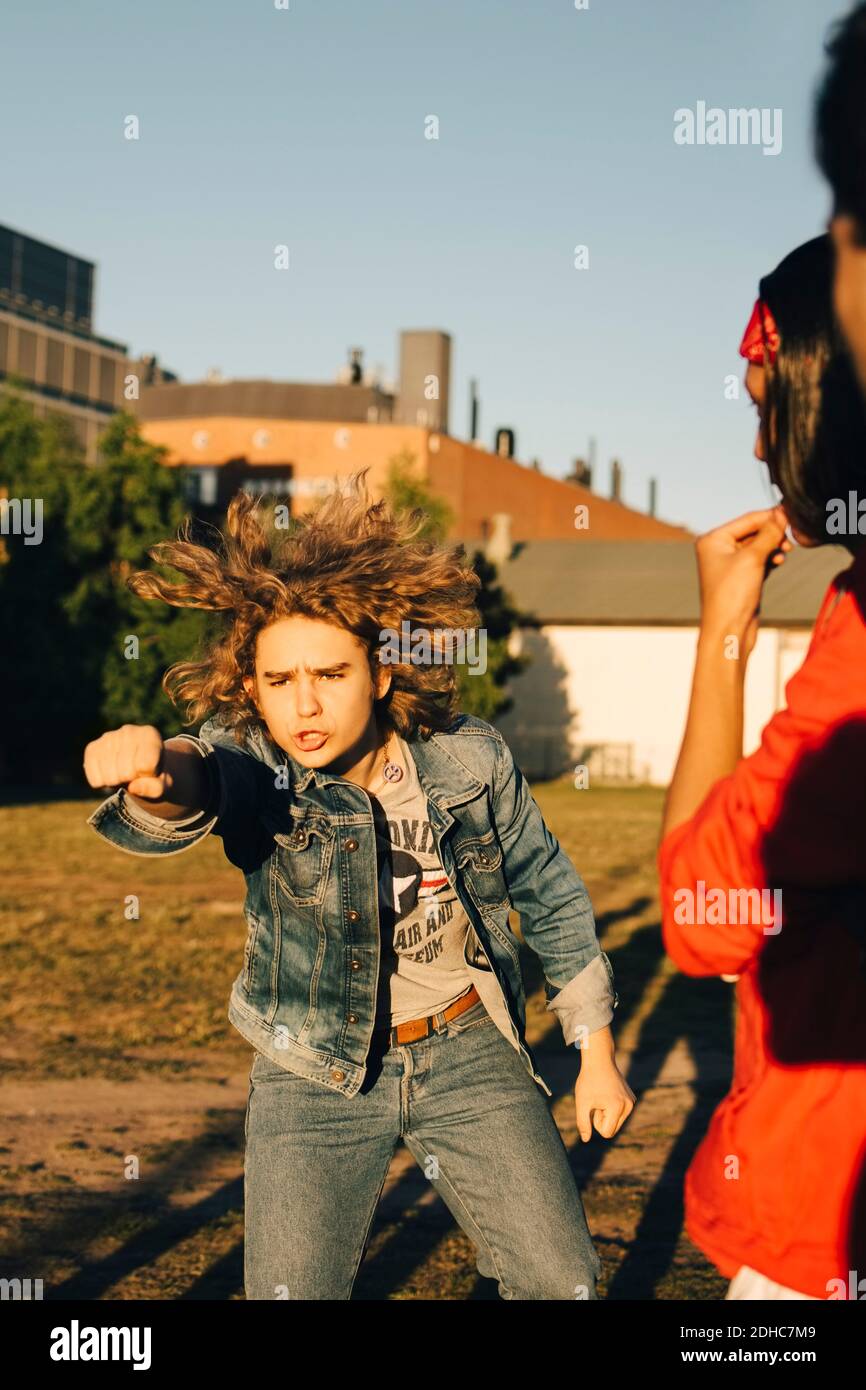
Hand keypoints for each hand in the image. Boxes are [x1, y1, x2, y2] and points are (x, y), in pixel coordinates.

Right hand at [83, 724, 169, 799]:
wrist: (138, 767)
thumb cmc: (153, 775)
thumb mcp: (163, 784)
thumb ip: (155, 787)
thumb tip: (133, 787)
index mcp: (150, 735)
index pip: (145, 765)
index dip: (148, 775)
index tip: (150, 770)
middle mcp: (128, 731)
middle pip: (126, 772)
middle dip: (132, 779)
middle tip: (135, 773)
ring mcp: (108, 737)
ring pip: (110, 777)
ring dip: (117, 782)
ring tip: (124, 772)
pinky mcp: (92, 748)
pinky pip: (95, 779)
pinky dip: (103, 784)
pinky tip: (111, 773)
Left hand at [574, 1060, 635, 1141]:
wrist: (599, 1060)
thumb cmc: (588, 1080)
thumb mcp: (582, 1102)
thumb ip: (583, 1122)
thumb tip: (585, 1140)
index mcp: (617, 1108)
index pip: (606, 1132)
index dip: (595, 1122)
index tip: (593, 1106)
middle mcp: (629, 1106)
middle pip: (613, 1128)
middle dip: (602, 1118)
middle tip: (597, 1100)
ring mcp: (632, 1102)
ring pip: (616, 1121)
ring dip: (606, 1113)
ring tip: (602, 1095)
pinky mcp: (632, 1098)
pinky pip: (620, 1113)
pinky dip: (612, 1107)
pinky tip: (607, 1092)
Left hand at [695, 506, 790, 651]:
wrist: (729, 631)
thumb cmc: (732, 595)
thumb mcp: (752, 558)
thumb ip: (768, 533)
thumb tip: (781, 513)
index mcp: (713, 539)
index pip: (747, 519)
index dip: (771, 516)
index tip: (793, 512)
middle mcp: (718, 550)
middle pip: (753, 531)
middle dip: (773, 533)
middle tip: (791, 537)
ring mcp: (730, 564)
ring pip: (759, 546)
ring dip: (774, 546)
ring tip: (786, 551)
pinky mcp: (742, 578)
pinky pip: (760, 559)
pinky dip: (771, 558)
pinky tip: (780, 560)